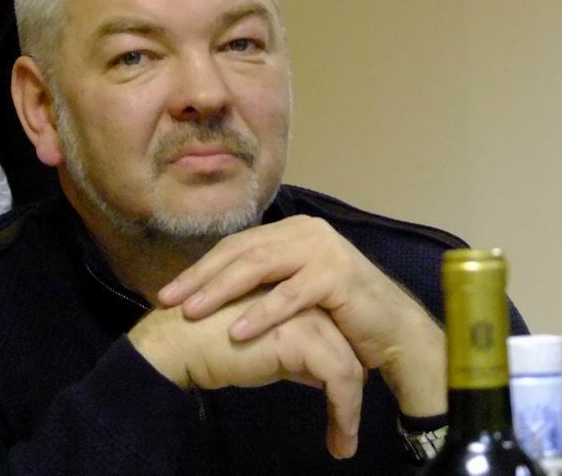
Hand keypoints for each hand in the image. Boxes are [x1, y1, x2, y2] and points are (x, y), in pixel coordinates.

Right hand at [129, 294, 363, 458]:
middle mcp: (308, 302)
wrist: (179, 342)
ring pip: (348, 366)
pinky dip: (344, 410)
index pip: (336, 340)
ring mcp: (307, 316)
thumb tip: (318, 378)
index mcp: (299, 300)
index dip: (341, 378)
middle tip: (346, 439)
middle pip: (347, 352)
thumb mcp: (263, 352)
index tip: (342, 417)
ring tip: (344, 446)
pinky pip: (338, 376)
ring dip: (350, 410)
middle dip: (351, 398)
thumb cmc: (212, 346)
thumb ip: (292, 359)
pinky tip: (339, 441)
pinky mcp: (302, 336)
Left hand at [156, 215, 445, 416]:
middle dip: (201, 277)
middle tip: (168, 300)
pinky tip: (237, 330)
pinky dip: (262, 312)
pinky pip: (291, 295)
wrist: (393, 331)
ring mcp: (323, 249)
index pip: (237, 245)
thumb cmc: (340, 316)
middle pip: (242, 251)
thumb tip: (216, 290)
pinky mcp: (337, 274)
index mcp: (292, 231)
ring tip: (192, 312)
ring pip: (261, 266)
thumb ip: (265, 282)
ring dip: (222, 290)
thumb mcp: (295, 291)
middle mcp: (306, 232)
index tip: (169, 293)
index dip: (201, 268)